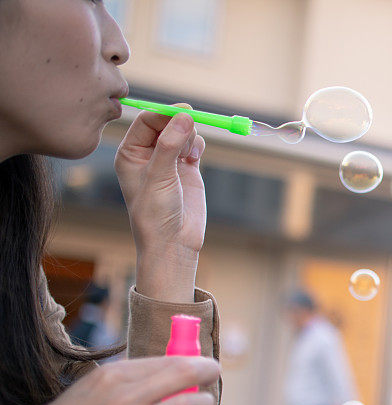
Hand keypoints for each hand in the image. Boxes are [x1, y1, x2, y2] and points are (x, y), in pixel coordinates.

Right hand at [0, 356, 218, 404]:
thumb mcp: (90, 386)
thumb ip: (125, 377)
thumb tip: (161, 370)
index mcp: (114, 375)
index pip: (167, 360)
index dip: (193, 359)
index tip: (202, 363)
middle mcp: (126, 397)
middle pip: (185, 373)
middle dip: (208, 370)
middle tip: (215, 373)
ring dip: (205, 403)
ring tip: (206, 404)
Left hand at [114, 104, 206, 301]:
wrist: (173, 242)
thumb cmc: (155, 213)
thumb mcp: (159, 176)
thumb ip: (170, 145)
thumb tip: (185, 115)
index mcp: (130, 153)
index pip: (147, 120)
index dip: (165, 114)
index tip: (184, 112)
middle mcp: (148, 154)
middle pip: (166, 122)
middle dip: (179, 123)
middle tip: (191, 128)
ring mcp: (168, 160)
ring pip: (182, 131)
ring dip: (189, 135)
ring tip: (188, 155)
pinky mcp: (186, 167)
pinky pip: (194, 144)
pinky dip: (197, 145)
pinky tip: (195, 159)